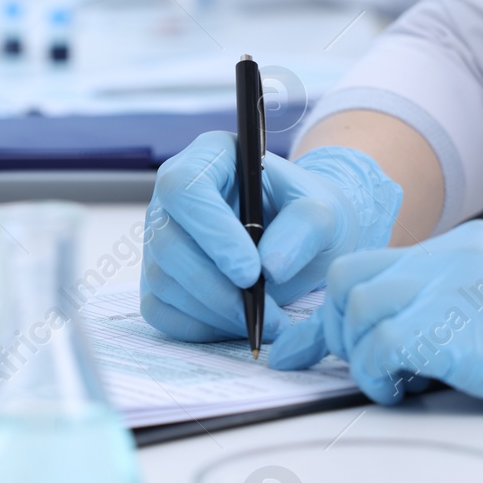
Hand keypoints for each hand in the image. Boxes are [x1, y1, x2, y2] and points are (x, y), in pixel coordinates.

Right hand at [141, 132, 401, 343]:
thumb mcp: (325, 212)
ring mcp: (160, 237)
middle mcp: (174, 195)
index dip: (211, 233)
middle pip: (167, 241)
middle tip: (263, 310)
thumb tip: (270, 267)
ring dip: (213, 311)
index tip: (250, 273)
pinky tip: (238, 322)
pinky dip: (200, 326)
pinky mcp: (158, 277)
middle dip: (215, 286)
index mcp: (210, 157)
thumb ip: (305, 228)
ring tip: (264, 318)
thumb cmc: (309, 217)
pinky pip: (160, 310)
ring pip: (163, 280)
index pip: (185, 188)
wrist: (301, 242)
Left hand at [268, 220, 482, 482]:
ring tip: (398, 385)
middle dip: (340, 331)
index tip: (321, 350)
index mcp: (472, 248)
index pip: (374, 264)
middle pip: (352, 277)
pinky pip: (380, 345)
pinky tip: (406, 394)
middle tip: (368, 372)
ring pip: (358, 306)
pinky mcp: (461, 328)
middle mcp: (462, 255)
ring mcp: (462, 285)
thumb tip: (379, 347)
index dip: (341, 313)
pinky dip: (379, 377)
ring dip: (362, 355)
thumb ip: (446, 316)